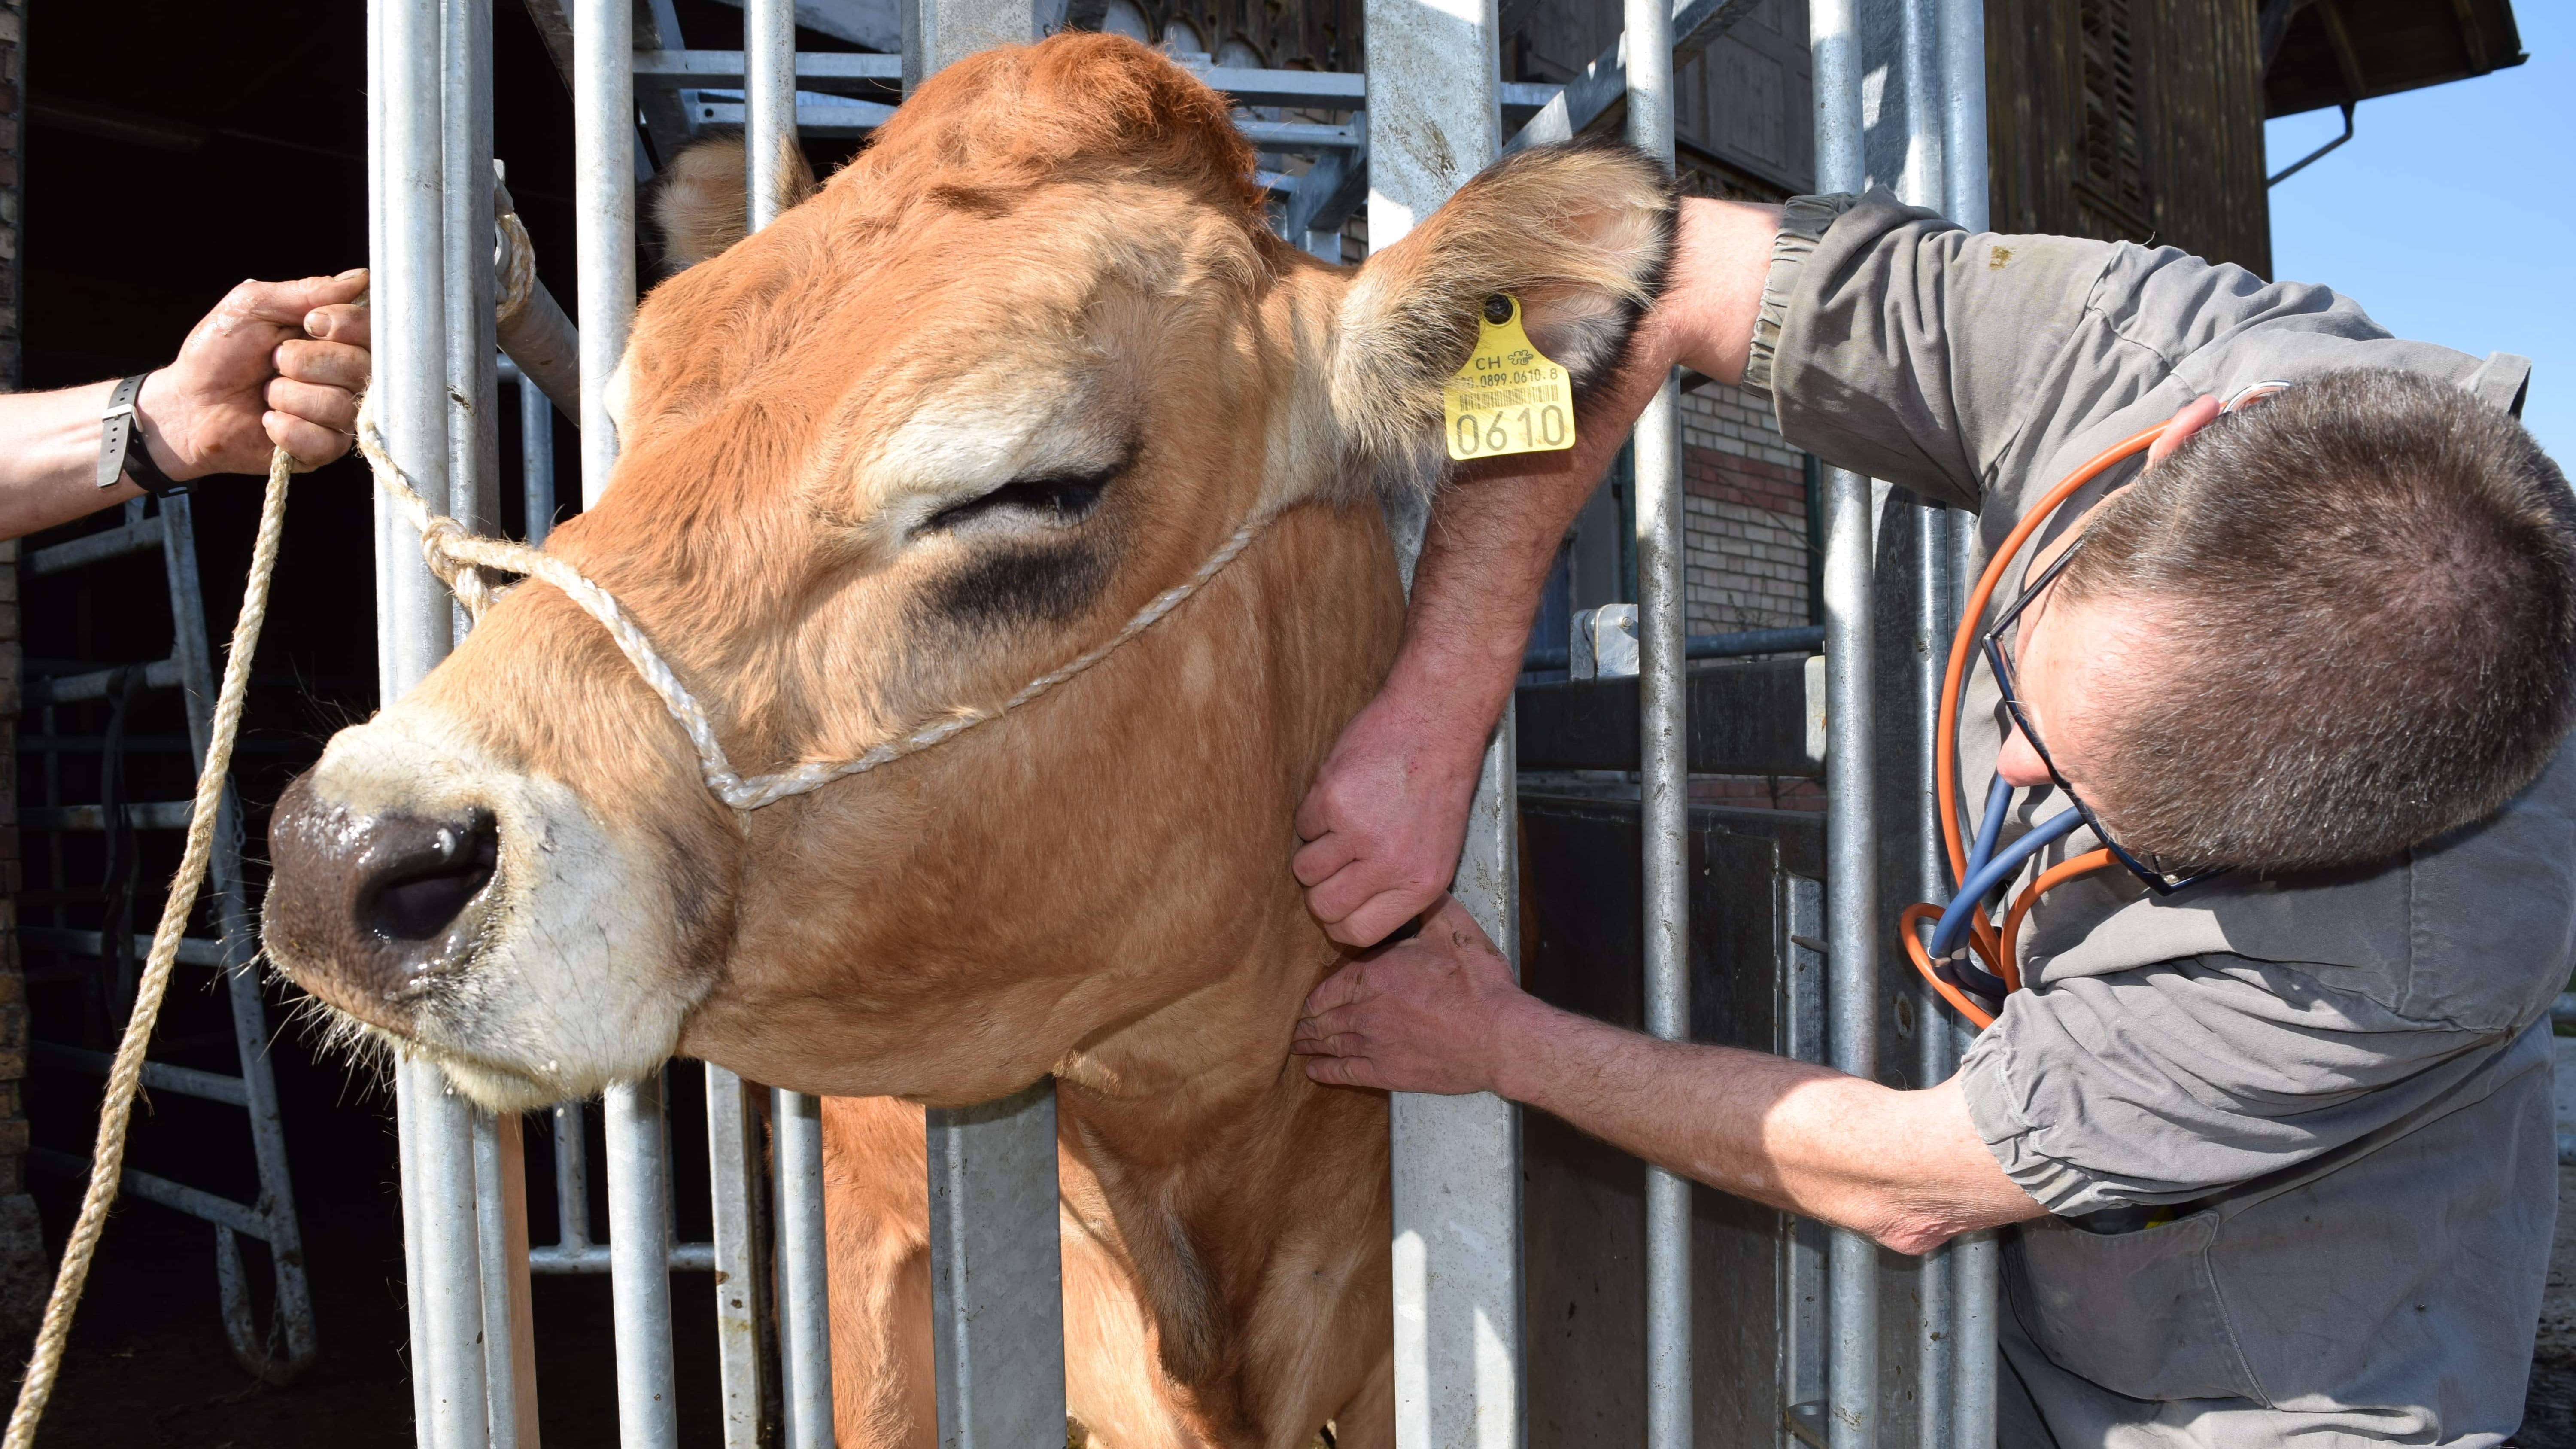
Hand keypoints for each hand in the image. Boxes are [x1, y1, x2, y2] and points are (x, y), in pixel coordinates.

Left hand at [138, 271, 371, 477]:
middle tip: (273, 362)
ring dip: (288, 396)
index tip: (308, 323)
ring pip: (340, 405)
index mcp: (336, 337)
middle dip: (305, 362)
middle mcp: (347, 376)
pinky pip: (325, 441)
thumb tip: (360, 277)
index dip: (346, 325)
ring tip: (265, 394)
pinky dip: (286, 429)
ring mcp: (340, 415)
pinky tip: (267, 421)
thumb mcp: (253, 306)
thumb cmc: (218, 353)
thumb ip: (306, 291)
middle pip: (361, 367)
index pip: (373, 329)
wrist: (189, 405)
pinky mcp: (325, 450)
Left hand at [1290, 895, 1536, 1093]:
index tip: (1306, 1000)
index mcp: (1375, 975)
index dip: (1315, 995)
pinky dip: (1325, 1071)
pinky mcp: (1388, 1073)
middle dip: (1306, 1021)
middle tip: (1293, 1025)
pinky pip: (1345, 1072)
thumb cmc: (1478, 984)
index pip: (1331, 986)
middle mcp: (1366, 1010)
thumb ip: (1427, 908)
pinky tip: (1314, 1071)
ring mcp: (1374, 1044)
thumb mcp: (1452, 931)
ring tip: (1297, 1045)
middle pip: (1324, 1017)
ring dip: (1310, 1044)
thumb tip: (1417, 888)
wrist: (1498, 1036)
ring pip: (1330, 1043)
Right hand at [1292, 689, 1488, 946]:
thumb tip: (1355, 914)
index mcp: (1420, 885)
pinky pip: (1301, 825)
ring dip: (1313, 849)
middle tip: (1332, 862)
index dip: (1339, 922)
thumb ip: (1400, 885)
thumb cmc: (1438, 783)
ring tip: (1339, 823)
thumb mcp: (1438, 850)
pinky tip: (1341, 793)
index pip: (1359, 934)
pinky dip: (1312, 813)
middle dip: (1319, 890)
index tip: (1338, 901)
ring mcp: (1359, 833)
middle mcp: (1390, 865)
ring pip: (1304, 869)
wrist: (1436, 721)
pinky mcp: (1333, 800)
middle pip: (1324, 907)